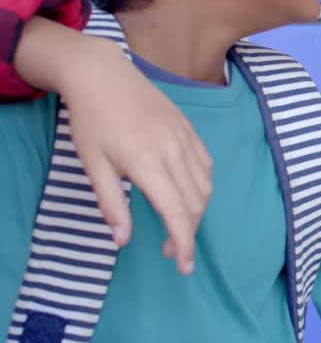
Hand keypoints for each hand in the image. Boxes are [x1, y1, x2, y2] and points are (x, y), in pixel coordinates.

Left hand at [57, 36, 212, 274]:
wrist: (104, 76)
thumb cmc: (91, 122)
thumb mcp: (93, 165)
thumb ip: (111, 204)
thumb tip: (122, 241)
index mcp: (147, 163)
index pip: (176, 213)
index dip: (182, 243)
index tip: (183, 266)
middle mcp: (174, 152)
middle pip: (195, 204)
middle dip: (188, 233)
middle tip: (169, 251)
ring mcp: (185, 140)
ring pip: (205, 187)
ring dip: (196, 212)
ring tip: (177, 224)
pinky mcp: (190, 131)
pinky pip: (206, 167)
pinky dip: (202, 188)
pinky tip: (187, 194)